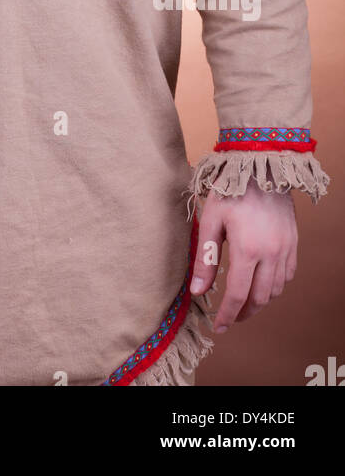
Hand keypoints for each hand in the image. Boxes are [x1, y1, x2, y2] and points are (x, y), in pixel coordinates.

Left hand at [189, 177, 297, 331]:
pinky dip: (276, 285)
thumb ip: (205, 258)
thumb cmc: (230, 190)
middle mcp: (271, 254)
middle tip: (231, 318)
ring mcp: (286, 248)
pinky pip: (288, 274)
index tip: (219, 326)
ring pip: (276, 289)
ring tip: (245, 302)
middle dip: (244, 312)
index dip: (228, 315)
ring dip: (260, 300)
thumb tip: (198, 291)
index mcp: (247, 250)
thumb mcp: (210, 221)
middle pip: (259, 298)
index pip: (237, 295)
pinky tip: (263, 283)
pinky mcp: (293, 242)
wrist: (261, 165)